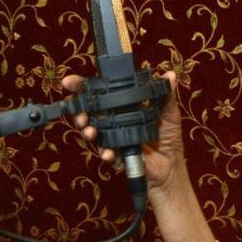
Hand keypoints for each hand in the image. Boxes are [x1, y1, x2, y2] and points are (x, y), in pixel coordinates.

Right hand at [61, 71, 187, 200]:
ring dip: (87, 131)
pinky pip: (106, 153)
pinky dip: (105, 152)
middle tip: (81, 113)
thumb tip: (170, 74)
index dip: (83, 87)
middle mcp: (113, 122)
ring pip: (92, 133)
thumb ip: (166, 95)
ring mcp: (113, 139)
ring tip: (90, 130)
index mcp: (123, 108)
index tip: (69, 82)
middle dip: (79, 112)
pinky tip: (109, 152)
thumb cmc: (169, 137)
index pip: (100, 94)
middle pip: (89, 113)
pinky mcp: (116, 156)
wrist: (171, 166)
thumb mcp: (169, 113)